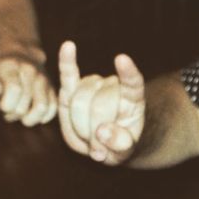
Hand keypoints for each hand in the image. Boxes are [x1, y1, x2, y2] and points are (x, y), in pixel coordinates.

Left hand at [0, 51, 56, 125]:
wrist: (22, 55)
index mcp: (11, 67)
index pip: (14, 90)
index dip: (6, 105)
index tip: (1, 105)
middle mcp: (30, 71)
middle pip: (24, 105)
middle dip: (12, 114)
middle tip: (8, 110)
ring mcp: (43, 80)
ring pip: (41, 108)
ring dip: (29, 119)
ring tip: (20, 115)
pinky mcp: (53, 89)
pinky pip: (52, 109)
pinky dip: (42, 117)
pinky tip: (31, 114)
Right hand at [57, 42, 146, 164]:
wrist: (104, 140)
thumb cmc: (117, 144)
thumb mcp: (125, 152)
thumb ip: (119, 146)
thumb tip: (102, 132)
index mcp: (132, 100)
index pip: (133, 83)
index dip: (128, 72)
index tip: (121, 59)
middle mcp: (112, 86)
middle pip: (97, 106)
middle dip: (92, 133)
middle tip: (97, 150)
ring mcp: (91, 84)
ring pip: (78, 102)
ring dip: (78, 127)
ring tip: (87, 138)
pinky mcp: (72, 87)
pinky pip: (68, 74)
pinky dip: (66, 62)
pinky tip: (68, 45)